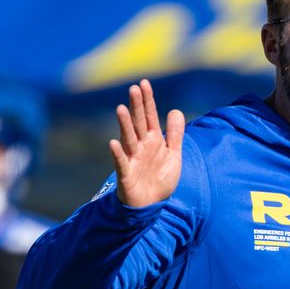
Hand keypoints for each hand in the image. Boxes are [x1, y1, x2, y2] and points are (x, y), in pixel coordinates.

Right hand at [110, 79, 184, 207]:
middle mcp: (141, 147)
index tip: (144, 83)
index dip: (148, 101)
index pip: (150, 116)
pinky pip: (121, 163)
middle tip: (134, 88)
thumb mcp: (173, 155)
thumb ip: (175, 134)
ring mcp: (132, 159)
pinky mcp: (126, 175)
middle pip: (138, 123)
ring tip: (121, 109)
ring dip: (125, 125)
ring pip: (128, 139)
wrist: (152, 205)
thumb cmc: (160, 179)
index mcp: (152, 141)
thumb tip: (176, 110)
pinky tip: (113, 143)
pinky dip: (117, 153)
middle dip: (137, 107)